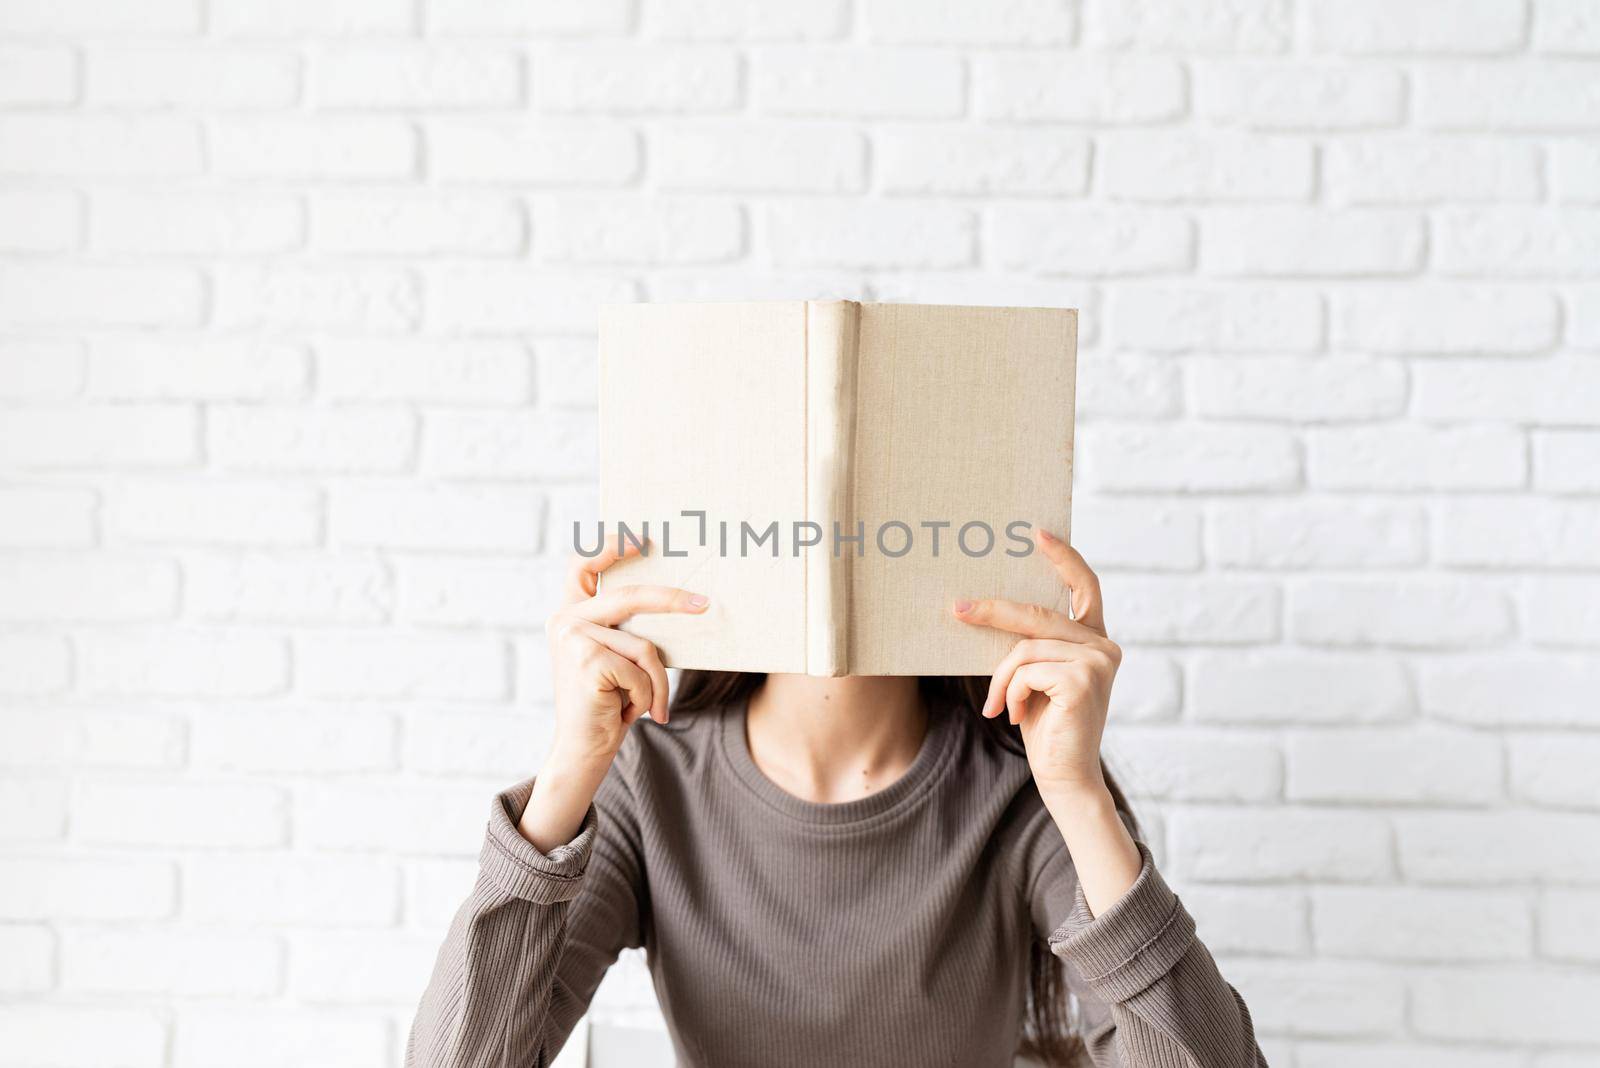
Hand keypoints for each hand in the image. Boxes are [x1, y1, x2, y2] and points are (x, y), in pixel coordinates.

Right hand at [544, 539, 707, 766]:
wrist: (583, 748)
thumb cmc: (608, 701)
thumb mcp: (616, 657)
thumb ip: (627, 628)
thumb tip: (681, 600)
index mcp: (570, 613)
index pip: (583, 565)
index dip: (611, 546)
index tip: (643, 538)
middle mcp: (565, 621)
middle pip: (629, 597)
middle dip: (672, 600)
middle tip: (704, 604)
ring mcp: (573, 640)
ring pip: (644, 646)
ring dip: (656, 681)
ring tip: (648, 704)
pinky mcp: (587, 662)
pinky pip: (640, 670)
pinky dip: (647, 695)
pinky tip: (628, 712)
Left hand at [953, 529, 1120, 799]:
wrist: (1065, 777)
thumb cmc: (1046, 727)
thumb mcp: (1037, 678)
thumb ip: (1033, 645)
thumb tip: (990, 608)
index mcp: (1094, 642)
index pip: (1085, 587)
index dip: (1063, 558)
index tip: (1037, 533)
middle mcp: (1104, 647)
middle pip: (1040, 614)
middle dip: (994, 611)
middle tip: (958, 609)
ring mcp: (1098, 663)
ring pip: (1026, 647)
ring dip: (1002, 678)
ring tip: (1000, 706)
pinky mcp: (1084, 681)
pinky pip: (1026, 669)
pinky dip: (1012, 692)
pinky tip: (1017, 716)